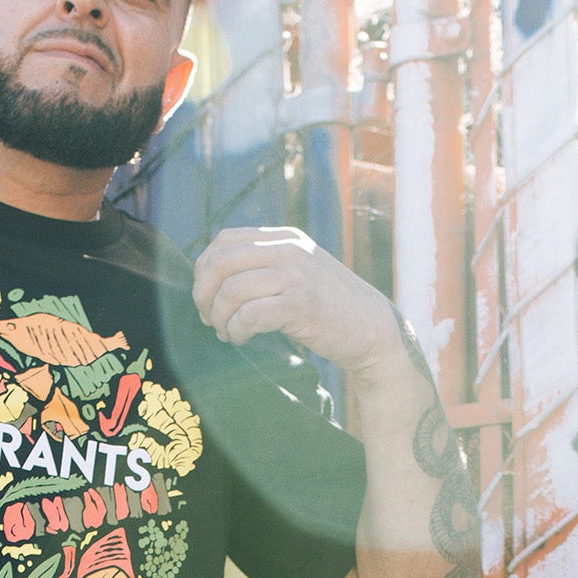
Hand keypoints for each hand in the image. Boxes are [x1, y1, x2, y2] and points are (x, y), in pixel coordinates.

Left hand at [193, 226, 407, 376]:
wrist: (373, 330)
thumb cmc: (331, 308)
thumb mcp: (299, 272)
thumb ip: (266, 267)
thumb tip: (213, 280)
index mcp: (285, 238)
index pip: (225, 240)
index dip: (204, 270)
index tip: (206, 297)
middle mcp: (289, 249)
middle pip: (221, 262)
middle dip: (203, 295)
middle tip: (208, 318)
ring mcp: (296, 275)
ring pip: (232, 290)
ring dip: (220, 317)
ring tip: (227, 333)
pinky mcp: (301, 304)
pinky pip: (250, 315)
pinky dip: (237, 330)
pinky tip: (242, 339)